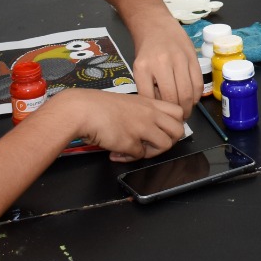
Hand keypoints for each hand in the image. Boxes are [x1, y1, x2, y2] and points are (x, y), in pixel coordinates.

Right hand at [46, 89, 184, 163]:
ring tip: (135, 150)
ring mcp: (142, 128)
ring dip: (152, 152)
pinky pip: (139, 156)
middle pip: (178, 130)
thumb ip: (141, 113)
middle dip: (169, 141)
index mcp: (149, 102)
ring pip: (165, 145)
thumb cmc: (99, 106)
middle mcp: (150, 114)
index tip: (162, 130)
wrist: (81, 110)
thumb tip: (147, 130)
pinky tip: (116, 152)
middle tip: (152, 144)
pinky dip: (129, 157)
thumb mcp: (127, 103)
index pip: (178, 112)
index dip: (174, 124)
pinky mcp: (130, 142)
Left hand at [127, 13, 202, 114]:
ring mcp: (179, 59)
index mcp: (142, 68)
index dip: (157, 112)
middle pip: (172, 98)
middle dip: (176, 114)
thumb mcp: (139, 69)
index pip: (150, 99)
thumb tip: (162, 110)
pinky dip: (196, 96)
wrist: (156, 24)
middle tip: (177, 120)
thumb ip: (148, 88)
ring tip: (185, 112)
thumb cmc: (146, 50)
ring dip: (188, 108)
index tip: (161, 118)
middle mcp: (161, 63)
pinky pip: (198, 83)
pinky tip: (192, 99)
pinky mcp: (193, 58)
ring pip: (187, 93)